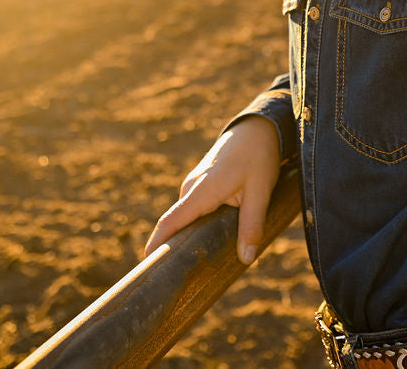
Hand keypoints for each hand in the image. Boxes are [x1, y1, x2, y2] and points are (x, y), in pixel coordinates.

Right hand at [144, 117, 280, 264]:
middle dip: (173, 248)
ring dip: (189, 235)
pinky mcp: (201, 182)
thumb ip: (251, 225)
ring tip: (196, 264)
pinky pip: (194, 207)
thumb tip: (246, 259)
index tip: (146, 269)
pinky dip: (197, 222)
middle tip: (175, 278)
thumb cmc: (258, 157)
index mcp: (200, 191)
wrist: (258, 128)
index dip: (156, 246)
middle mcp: (191, 188)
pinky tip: (210, 237)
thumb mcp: (260, 192)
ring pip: (186, 216)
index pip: (169, 223)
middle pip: (175, 224)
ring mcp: (194, 184)